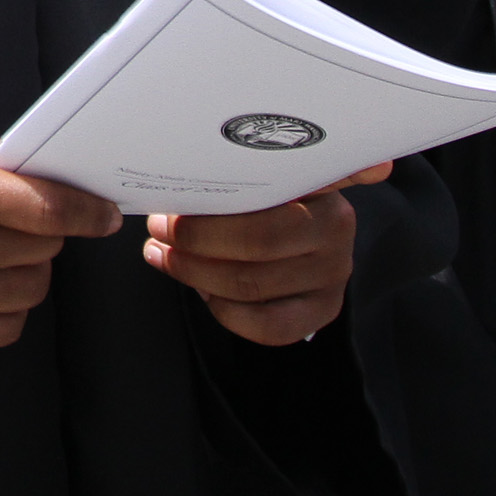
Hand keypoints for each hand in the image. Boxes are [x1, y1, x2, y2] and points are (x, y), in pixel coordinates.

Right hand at [0, 115, 121, 353]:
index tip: (104, 215)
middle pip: (44, 248)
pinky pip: (6, 327)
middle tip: (17, 220)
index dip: (86, 211)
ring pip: (32, 289)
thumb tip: (50, 177)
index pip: (47, 208)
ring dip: (26, 268)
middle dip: (42, 231)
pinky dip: (6, 305)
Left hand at [142, 160, 389, 345]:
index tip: (174, 204)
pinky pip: (267, 325)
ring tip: (163, 254)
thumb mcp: (263, 172)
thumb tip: (180, 175)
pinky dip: (223, 309)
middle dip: (195, 237)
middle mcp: (336, 227)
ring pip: (252, 284)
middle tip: (159, 227)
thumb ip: (236, 170)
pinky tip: (198, 288)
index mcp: (322, 181)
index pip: (276, 189)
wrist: (306, 237)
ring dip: (194, 272)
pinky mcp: (322, 309)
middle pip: (257, 240)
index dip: (234, 195)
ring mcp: (333, 272)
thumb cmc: (270, 196)